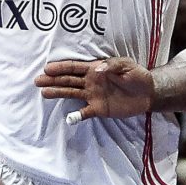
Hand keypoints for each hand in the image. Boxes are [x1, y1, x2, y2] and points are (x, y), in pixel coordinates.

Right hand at [36, 56, 155, 123]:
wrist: (148, 93)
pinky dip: (77, 116)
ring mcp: (93, 96)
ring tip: (44, 93)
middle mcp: (90, 82)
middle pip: (68, 80)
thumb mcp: (126, 65)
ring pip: (71, 93)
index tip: (47, 68)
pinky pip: (85, 113)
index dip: (61, 68)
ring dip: (58, 93)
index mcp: (95, 69)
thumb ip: (112, 66)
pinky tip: (68, 119)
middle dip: (53, 80)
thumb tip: (96, 70)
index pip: (75, 67)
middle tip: (37, 81)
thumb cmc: (137, 75)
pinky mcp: (99, 109)